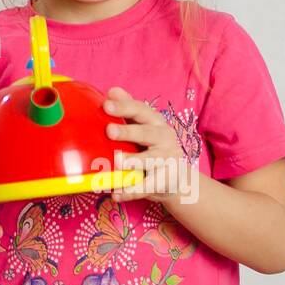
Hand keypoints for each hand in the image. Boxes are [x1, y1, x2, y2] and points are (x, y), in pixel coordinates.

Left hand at [102, 87, 190, 204]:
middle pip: (146, 133)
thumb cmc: (153, 147)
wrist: (177, 178)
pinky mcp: (165, 181)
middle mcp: (164, 138)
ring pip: (149, 160)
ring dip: (133, 161)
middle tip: (109, 130)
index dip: (124, 106)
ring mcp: (167, 160)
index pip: (141, 110)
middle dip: (128, 131)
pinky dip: (131, 191)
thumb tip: (113, 90)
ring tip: (117, 162)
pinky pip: (146, 187)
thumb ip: (130, 109)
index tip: (107, 104)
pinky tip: (116, 194)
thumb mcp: (144, 126)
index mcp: (156, 122)